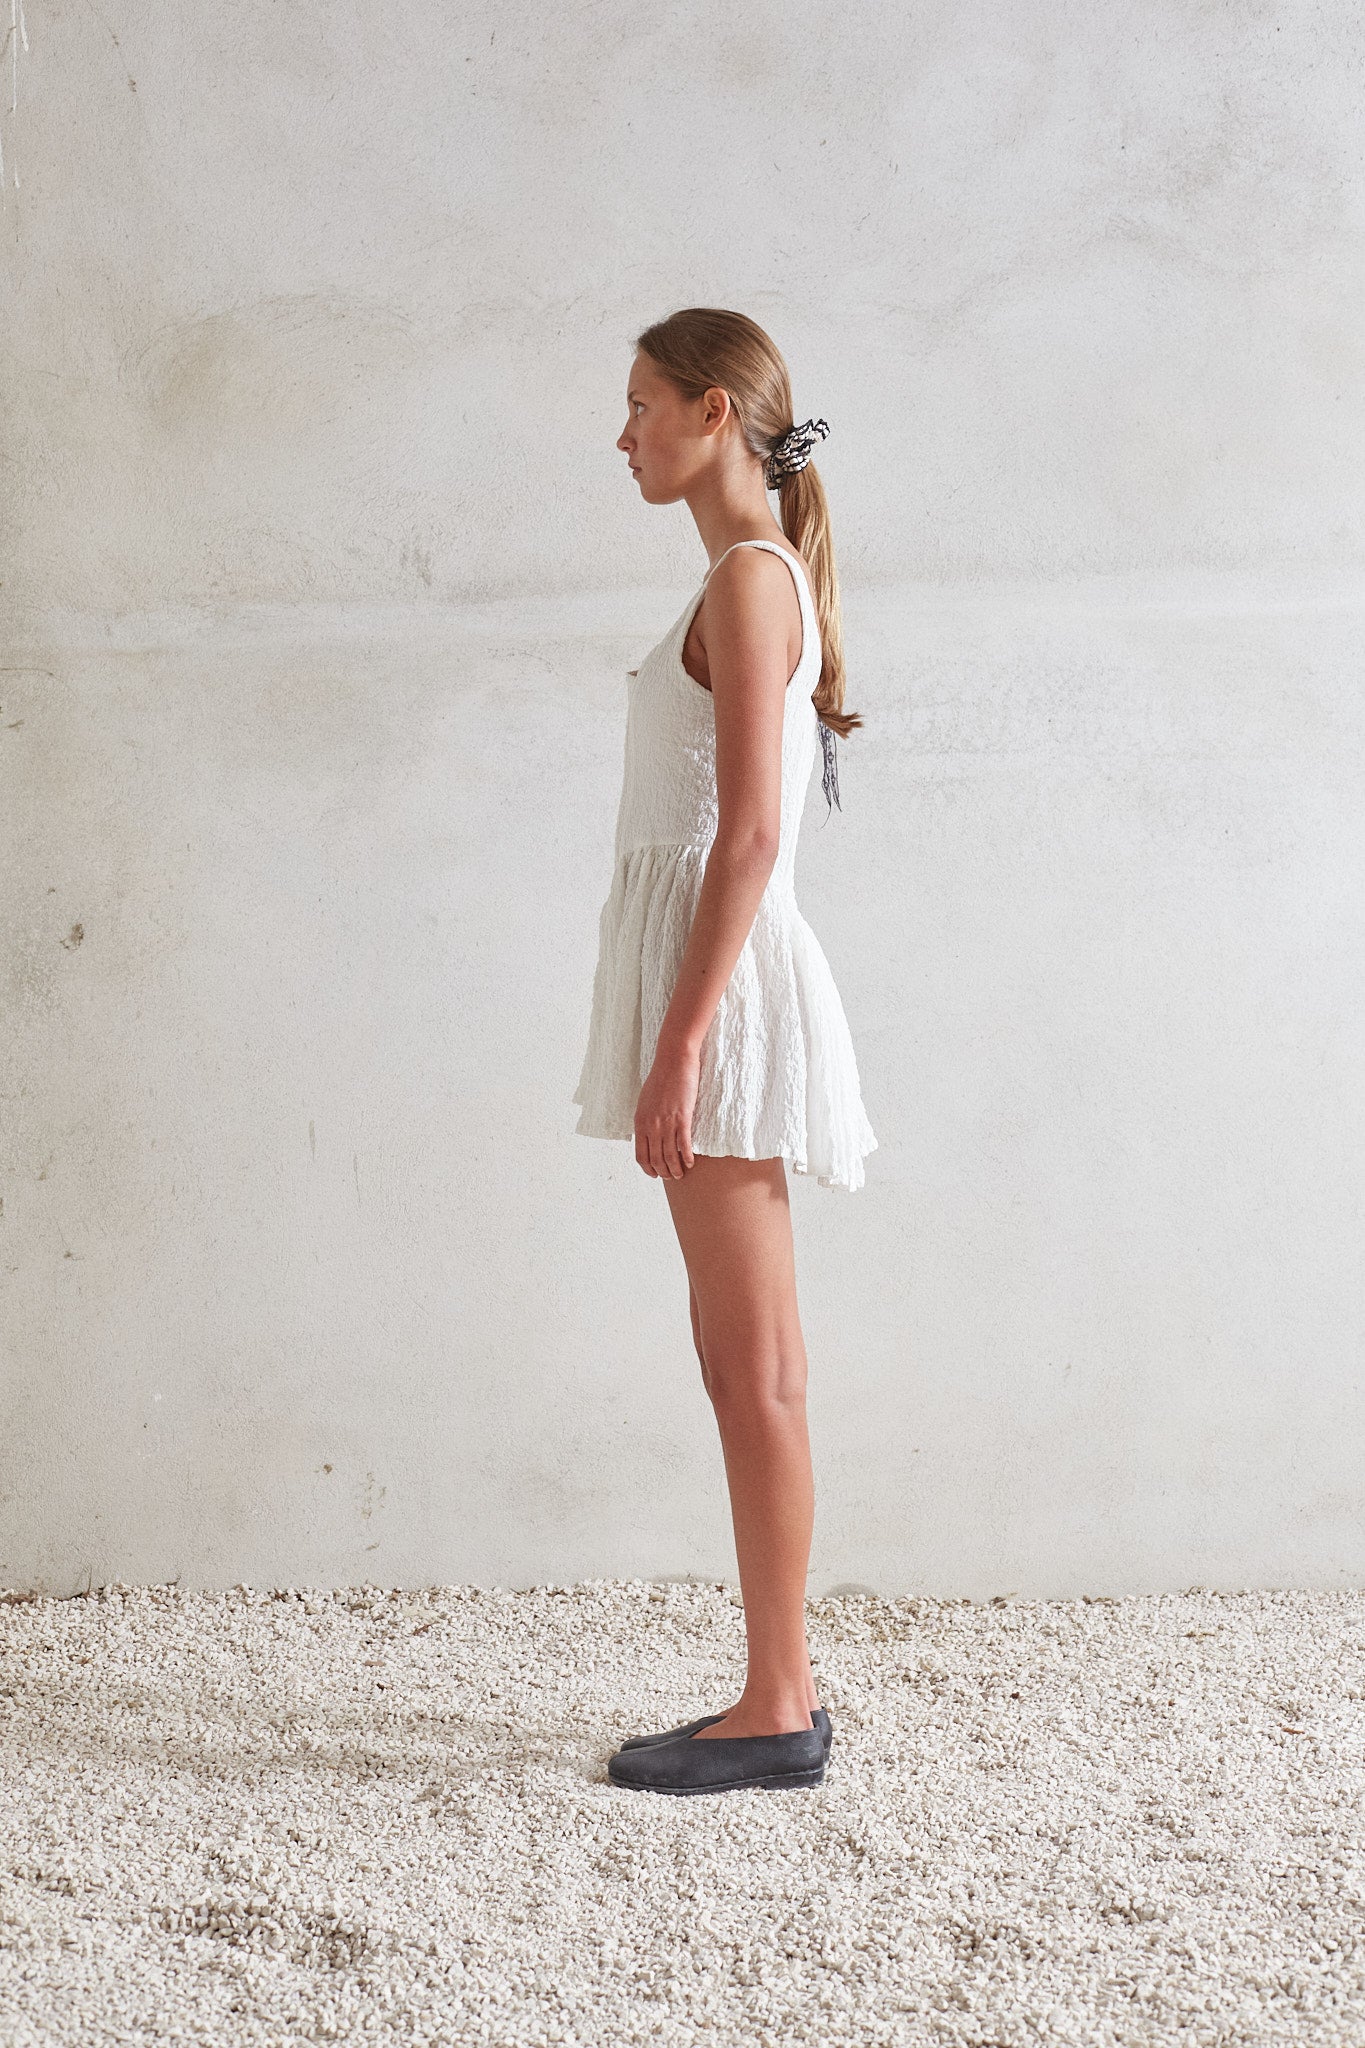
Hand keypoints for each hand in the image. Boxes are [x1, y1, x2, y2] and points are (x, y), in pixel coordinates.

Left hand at [634, 1038, 699, 1179]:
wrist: (673, 1062)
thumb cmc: (660, 1079)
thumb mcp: (645, 1102)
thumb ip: (646, 1121)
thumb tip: (648, 1136)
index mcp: (640, 1122)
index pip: (640, 1155)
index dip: (648, 1169)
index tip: (655, 1174)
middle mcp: (651, 1126)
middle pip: (655, 1160)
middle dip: (664, 1173)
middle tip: (672, 1177)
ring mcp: (666, 1123)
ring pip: (670, 1156)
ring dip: (676, 1170)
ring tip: (681, 1174)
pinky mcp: (683, 1118)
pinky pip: (684, 1145)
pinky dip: (687, 1158)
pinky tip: (691, 1163)